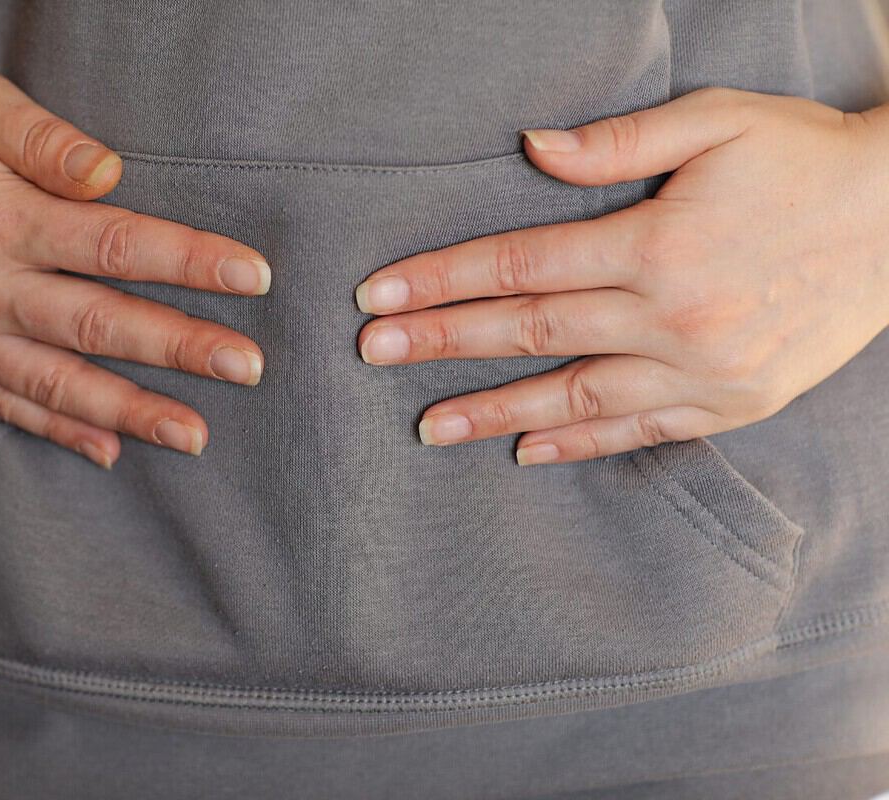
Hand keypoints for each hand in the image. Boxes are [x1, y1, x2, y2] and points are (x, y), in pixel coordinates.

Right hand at [0, 62, 271, 468]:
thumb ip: (44, 139)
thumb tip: (112, 173)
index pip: (113, 244)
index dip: (188, 260)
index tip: (252, 275)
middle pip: (98, 323)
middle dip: (179, 347)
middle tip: (247, 367)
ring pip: (57, 382)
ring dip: (131, 410)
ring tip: (195, 435)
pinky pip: (5, 406)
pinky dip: (59, 431)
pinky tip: (110, 450)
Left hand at [354, 87, 888, 464]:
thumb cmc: (802, 159)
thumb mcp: (717, 122)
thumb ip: (618, 142)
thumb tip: (530, 148)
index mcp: (657, 243)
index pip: (520, 266)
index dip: (443, 280)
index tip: (381, 295)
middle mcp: (673, 316)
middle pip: (531, 333)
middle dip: (443, 343)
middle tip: (373, 356)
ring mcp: (704, 369)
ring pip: (576, 397)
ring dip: (495, 411)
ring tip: (429, 426)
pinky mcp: (733, 402)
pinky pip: (642, 431)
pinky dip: (581, 445)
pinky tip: (527, 451)